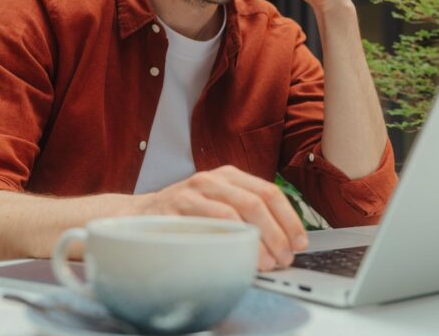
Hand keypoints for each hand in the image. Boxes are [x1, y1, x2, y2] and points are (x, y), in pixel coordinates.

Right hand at [137, 165, 307, 270]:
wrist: (139, 217)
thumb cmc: (185, 216)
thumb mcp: (219, 206)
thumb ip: (247, 216)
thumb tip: (284, 241)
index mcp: (230, 176)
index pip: (270, 192)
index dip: (289, 218)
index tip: (300, 242)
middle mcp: (214, 179)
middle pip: (257, 202)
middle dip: (277, 233)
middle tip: (285, 257)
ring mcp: (194, 190)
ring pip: (236, 212)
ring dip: (256, 240)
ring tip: (266, 262)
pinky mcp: (176, 206)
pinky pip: (208, 221)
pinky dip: (228, 238)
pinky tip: (238, 253)